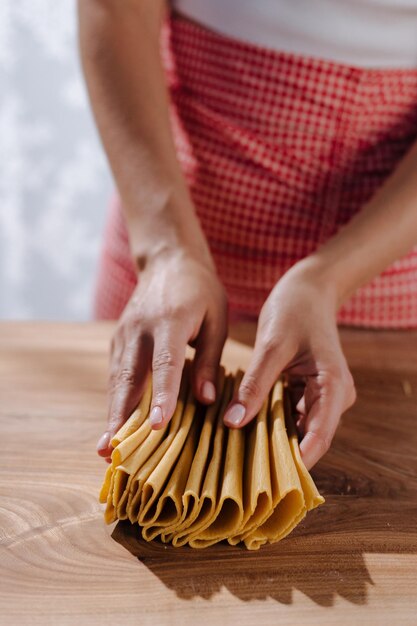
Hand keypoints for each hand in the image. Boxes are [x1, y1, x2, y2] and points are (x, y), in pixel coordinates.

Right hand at [97, 247, 227, 459]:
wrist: (168, 260)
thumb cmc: (200, 291)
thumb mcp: (216, 319)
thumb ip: (209, 359)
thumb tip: (206, 399)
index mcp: (169, 321)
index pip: (164, 364)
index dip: (162, 396)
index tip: (156, 426)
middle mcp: (140, 329)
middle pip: (128, 378)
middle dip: (119, 416)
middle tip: (110, 450)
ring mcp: (124, 334)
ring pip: (117, 380)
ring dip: (111, 414)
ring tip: (105, 449)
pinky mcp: (118, 339)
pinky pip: (116, 374)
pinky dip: (114, 400)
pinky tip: (115, 424)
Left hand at [223, 260, 355, 468]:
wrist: (308, 289)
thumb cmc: (294, 310)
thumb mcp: (271, 346)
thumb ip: (254, 385)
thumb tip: (233, 423)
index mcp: (332, 386)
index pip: (319, 437)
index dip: (296, 461)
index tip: (268, 480)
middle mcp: (333, 397)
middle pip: (307, 437)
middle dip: (278, 453)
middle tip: (242, 469)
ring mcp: (321, 395)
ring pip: (296, 428)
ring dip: (270, 438)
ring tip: (237, 452)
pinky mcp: (307, 391)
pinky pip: (289, 415)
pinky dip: (269, 421)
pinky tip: (243, 427)